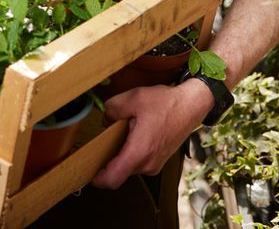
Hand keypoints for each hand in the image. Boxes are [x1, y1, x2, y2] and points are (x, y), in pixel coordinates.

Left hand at [90, 81, 212, 189]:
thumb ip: (112, 109)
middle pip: (118, 172)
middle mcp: (147, 164)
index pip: (112, 178)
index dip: (97, 179)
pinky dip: (131, 153)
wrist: (192, 105)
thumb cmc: (166, 103)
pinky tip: (132, 135)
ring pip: (129, 167)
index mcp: (139, 152)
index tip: (86, 173)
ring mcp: (155, 164)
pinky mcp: (159, 160)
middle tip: (98, 145)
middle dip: (107, 161)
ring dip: (121, 155)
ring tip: (119, 134)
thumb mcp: (133, 98)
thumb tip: (104, 120)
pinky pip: (139, 163)